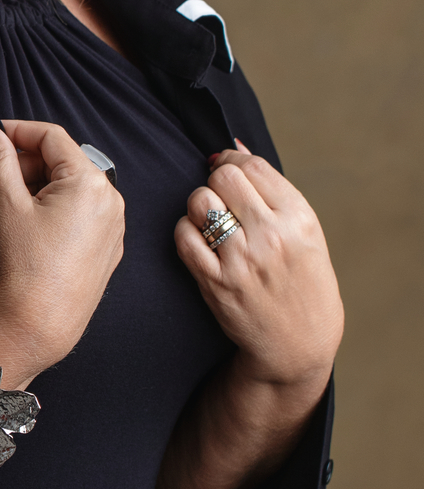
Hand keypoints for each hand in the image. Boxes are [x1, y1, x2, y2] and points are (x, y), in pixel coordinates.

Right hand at [0, 120, 124, 388]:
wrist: (35, 327)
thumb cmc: (26, 269)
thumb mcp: (7, 205)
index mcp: (92, 183)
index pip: (52, 136)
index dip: (16, 131)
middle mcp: (111, 201)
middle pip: (64, 160)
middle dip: (27, 161)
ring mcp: (112, 227)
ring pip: (72, 186)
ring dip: (39, 184)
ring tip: (9, 204)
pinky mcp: (106, 249)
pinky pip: (82, 212)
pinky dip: (55, 207)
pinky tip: (30, 225)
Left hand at [175, 143, 342, 394]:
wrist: (299, 342)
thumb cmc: (302, 280)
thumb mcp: (305, 233)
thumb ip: (271, 190)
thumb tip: (233, 146)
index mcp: (300, 218)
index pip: (253, 166)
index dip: (233, 161)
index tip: (228, 170)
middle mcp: (272, 236)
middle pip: (224, 178)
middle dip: (216, 181)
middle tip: (220, 198)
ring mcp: (242, 260)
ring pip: (200, 202)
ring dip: (199, 206)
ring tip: (210, 221)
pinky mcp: (216, 283)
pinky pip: (184, 236)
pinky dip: (185, 232)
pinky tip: (198, 240)